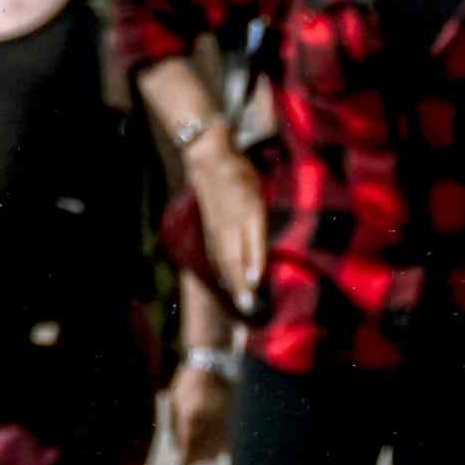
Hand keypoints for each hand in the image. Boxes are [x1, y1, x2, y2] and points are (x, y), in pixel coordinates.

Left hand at [163, 358, 235, 464]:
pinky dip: (221, 446)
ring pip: (218, 453)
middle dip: (197, 459)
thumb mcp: (174, 403)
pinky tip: (216, 437)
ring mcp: (226, 423)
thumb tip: (179, 452)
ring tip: (204, 442)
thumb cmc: (189, 383)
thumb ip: (175, 430)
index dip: (186, 464)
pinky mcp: (237, 422)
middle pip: (204, 457)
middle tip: (192, 454)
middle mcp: (211, 423)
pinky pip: (229, 444)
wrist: (214, 364)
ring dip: (209, 454)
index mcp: (192, 418)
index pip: (189, 452)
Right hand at [181, 149, 270, 319]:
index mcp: (238, 231)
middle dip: (239, 287)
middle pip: (231, 266)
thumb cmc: (238, 177)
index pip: (244, 264)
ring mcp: (214, 228)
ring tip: (236, 294)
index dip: (248, 284)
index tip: (252, 302)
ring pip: (221, 260)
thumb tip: (255, 273)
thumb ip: (255, 241)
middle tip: (246, 306)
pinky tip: (222, 270)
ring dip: (229, 279)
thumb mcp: (255, 206)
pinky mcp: (210, 222)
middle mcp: (225, 234)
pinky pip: (215, 251)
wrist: (209, 158)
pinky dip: (219, 266)